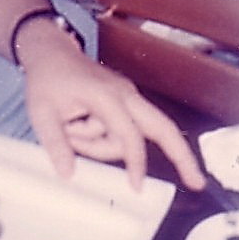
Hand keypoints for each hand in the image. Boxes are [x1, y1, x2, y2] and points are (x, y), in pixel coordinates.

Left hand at [19, 37, 206, 190]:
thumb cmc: (48, 78)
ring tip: (70, 131)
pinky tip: (80, 129)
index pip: (129, 135)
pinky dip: (105, 140)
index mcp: (107, 95)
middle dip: (182, 155)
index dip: (135, 162)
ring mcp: (129, 98)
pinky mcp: (125, 104)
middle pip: (164, 128)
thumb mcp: (41, 113)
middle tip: (196, 182)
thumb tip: (69, 174)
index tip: (136, 186)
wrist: (52, 53)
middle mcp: (126, 95)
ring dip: (102, 146)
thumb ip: (56, 144)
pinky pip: (126, 132)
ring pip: (134, 138)